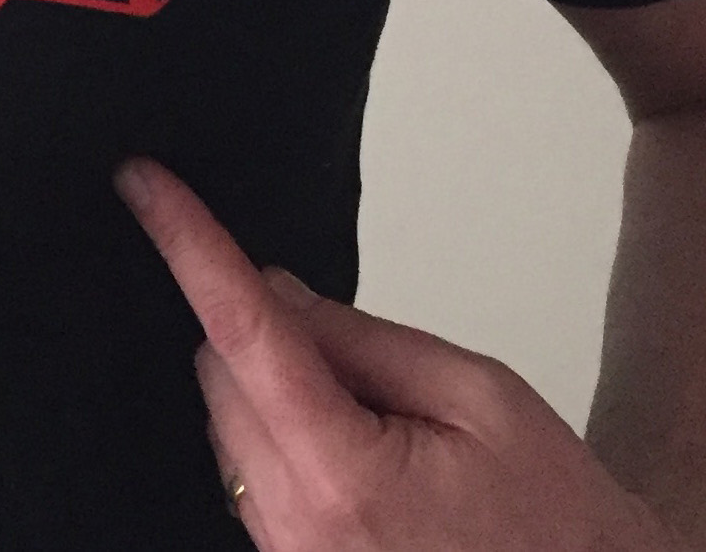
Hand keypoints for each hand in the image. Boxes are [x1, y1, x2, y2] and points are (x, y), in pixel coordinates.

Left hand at [114, 157, 684, 551]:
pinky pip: (251, 479)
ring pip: (231, 425)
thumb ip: (364, 337)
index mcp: (345, 474)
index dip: (189, 245)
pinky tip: (367, 462)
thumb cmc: (559, 524)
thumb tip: (276, 293)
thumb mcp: (479, 395)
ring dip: (279, 394)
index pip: (241, 330)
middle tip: (374, 366)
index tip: (146, 187)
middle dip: (271, 335)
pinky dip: (284, 440)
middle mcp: (297, 528)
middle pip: (223, 375)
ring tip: (391, 433)